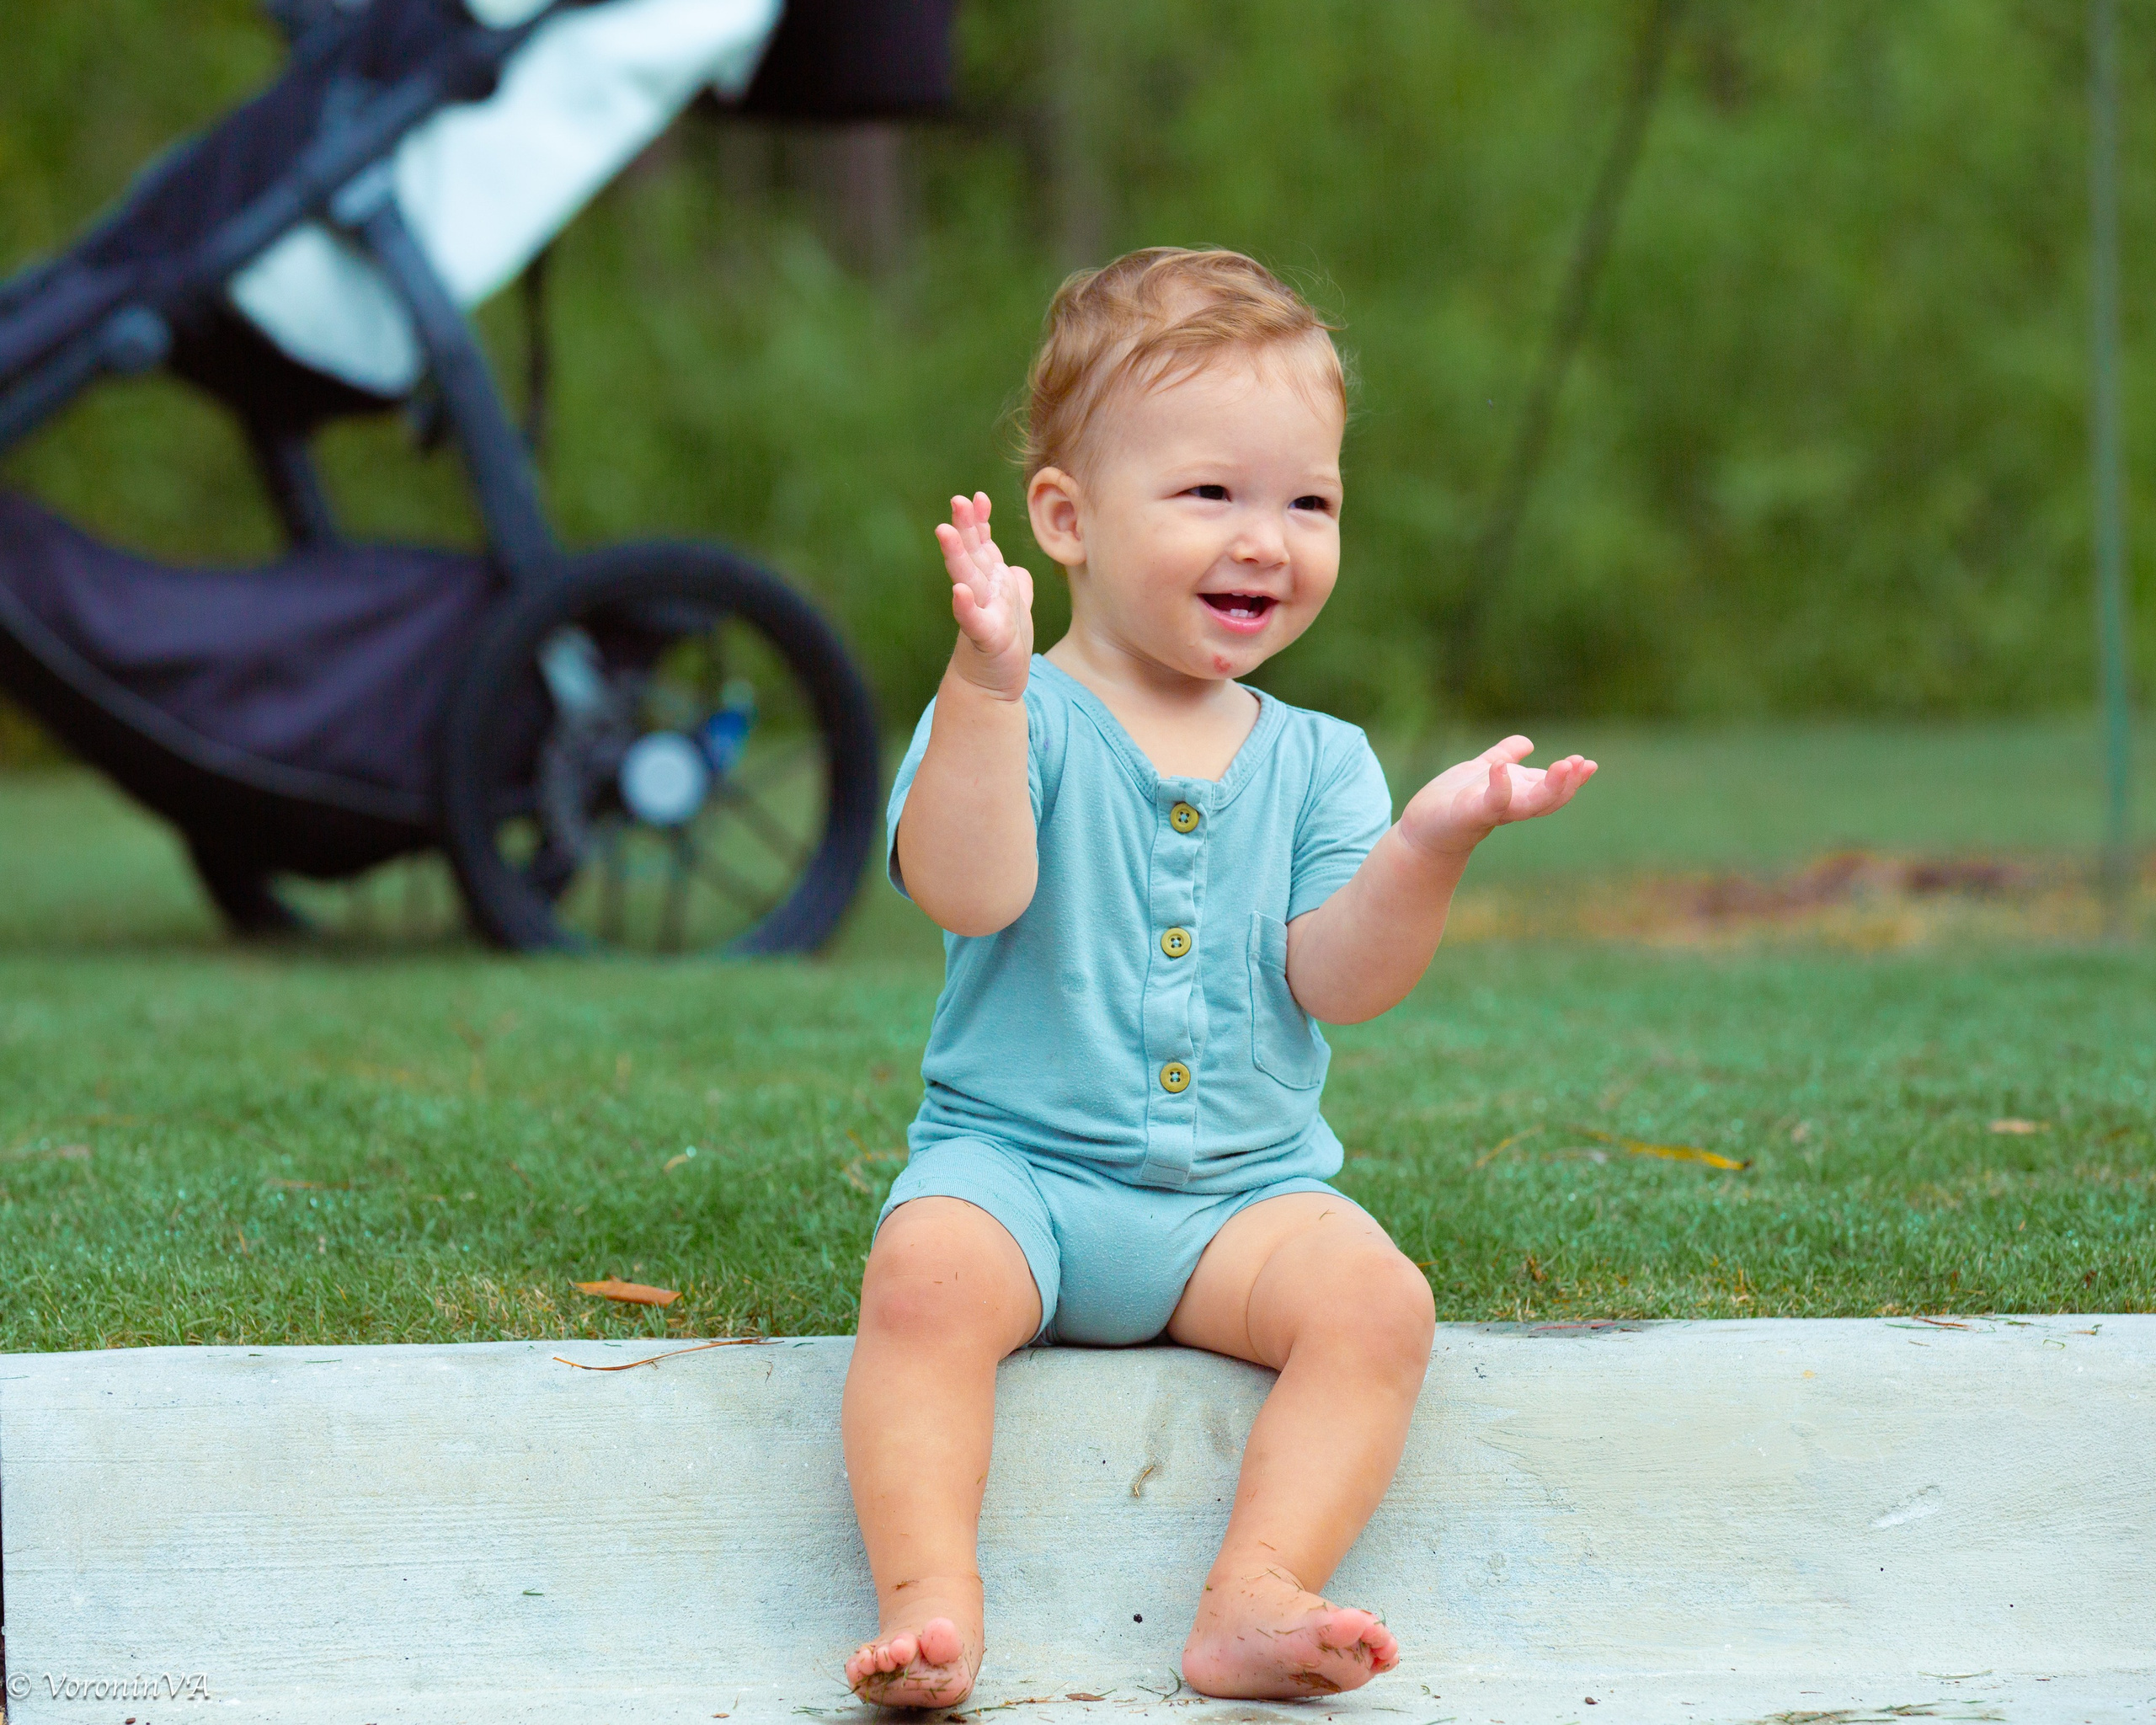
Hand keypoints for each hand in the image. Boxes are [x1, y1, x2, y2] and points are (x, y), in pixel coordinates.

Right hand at [934, 491, 1033, 699]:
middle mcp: (982, 593)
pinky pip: (974, 620)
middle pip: (972, 554)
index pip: (983, 546)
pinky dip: (966, 606)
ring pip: (968, 579)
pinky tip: (960, 591)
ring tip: (945, 532)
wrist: (995, 686)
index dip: (980, 522)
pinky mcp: (985, 639)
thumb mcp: (1015, 610)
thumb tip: (1016, 568)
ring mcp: (982, 614)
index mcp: (991, 583)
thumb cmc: (1004, 647)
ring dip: (957, 555)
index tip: (978, 498)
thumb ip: (1014, 586)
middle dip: (965, 527)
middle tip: (957, 501)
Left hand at [1397, 735, 1596, 859]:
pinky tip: (1501, 768)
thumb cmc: (1452, 803)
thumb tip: (1527, 742)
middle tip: (1584, 764)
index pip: (1550, 790)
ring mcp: (1489, 811)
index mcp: (1515, 795)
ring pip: (1526, 804)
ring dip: (1547, 788)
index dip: (1571, 779)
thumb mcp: (1482, 771)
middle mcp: (1508, 806)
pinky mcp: (1467, 813)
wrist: (1422, 830)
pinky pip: (1488, 803)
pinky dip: (1499, 787)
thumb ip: (1503, 756)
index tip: (1588, 763)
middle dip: (1566, 784)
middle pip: (1546, 800)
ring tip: (1563, 765)